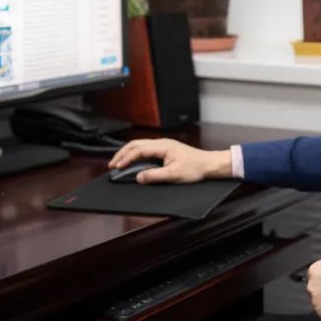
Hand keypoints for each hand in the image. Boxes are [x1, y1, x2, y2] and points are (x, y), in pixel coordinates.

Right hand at [107, 138, 231, 183]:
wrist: (209, 164)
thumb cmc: (195, 168)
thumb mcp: (174, 175)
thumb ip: (155, 176)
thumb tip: (138, 177)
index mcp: (163, 146)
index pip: (139, 150)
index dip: (126, 159)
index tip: (117, 168)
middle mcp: (161, 143)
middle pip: (136, 144)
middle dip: (122, 154)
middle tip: (112, 165)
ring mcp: (163, 146)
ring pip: (140, 146)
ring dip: (128, 154)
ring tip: (118, 163)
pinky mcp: (165, 151)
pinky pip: (146, 150)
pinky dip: (136, 155)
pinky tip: (133, 162)